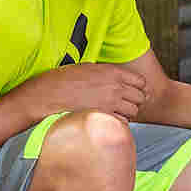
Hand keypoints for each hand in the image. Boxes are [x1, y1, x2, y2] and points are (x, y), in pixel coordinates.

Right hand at [9, 63, 148, 123]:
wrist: (49, 94)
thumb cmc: (65, 80)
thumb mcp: (89, 68)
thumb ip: (108, 74)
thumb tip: (120, 80)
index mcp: (113, 72)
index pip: (141, 81)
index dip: (137, 88)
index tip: (131, 92)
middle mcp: (115, 86)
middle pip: (141, 97)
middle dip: (134, 101)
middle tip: (124, 104)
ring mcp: (111, 102)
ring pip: (134, 111)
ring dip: (127, 113)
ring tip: (115, 112)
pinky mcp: (104, 116)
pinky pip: (122, 122)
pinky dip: (118, 122)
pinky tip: (108, 119)